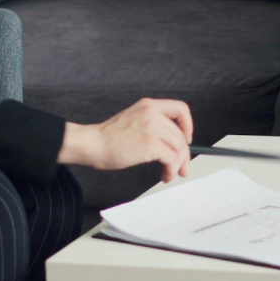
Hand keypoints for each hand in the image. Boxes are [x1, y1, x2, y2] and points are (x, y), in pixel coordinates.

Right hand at [59, 98, 194, 181]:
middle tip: (182, 167)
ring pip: (179, 147)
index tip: (186, 139)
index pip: (180, 109)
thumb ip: (151, 124)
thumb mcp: (133, 120)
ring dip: (178, 164)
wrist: (92, 143)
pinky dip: (172, 169)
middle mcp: (152, 113)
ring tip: (170, 173)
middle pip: (180, 134)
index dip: (188, 126)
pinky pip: (172, 158)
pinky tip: (165, 175)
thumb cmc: (107, 138)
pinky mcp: (151, 144)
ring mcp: (152, 128)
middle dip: (184, 154)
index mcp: (148, 105)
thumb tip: (170, 143)